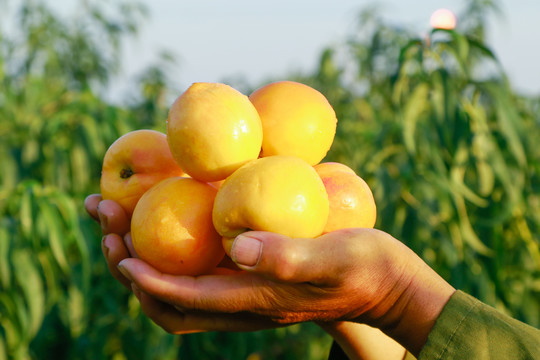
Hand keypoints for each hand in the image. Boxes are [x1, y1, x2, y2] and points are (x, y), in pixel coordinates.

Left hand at [117, 229, 453, 355]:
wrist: (385, 283)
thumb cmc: (365, 266)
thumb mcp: (333, 256)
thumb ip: (289, 256)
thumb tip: (239, 246)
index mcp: (255, 301)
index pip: (186, 297)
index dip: (147, 277)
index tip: (118, 247)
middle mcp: (242, 303)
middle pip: (169, 297)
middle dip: (128, 265)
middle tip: (106, 219)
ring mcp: (246, 291)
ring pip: (178, 283)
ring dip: (141, 254)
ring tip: (118, 214)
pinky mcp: (253, 275)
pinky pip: (199, 268)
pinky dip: (171, 247)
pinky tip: (167, 213)